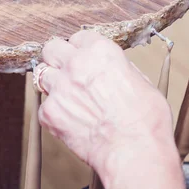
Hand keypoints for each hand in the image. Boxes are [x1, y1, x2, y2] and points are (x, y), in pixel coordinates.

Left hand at [36, 31, 176, 184]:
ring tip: (71, 99)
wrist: (135, 151)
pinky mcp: (50, 113)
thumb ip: (119, 69)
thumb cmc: (146, 120)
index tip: (84, 58)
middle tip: (68, 71)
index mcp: (101, 51)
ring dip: (54, 84)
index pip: (79, 37)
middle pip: (52, 49)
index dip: (82, 49)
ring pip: (42, 76)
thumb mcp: (141, 81)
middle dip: (58, 58)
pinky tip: (73, 122)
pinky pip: (45, 107)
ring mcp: (60, 88)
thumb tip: (112, 69)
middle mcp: (76, 64)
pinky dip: (55, 113)